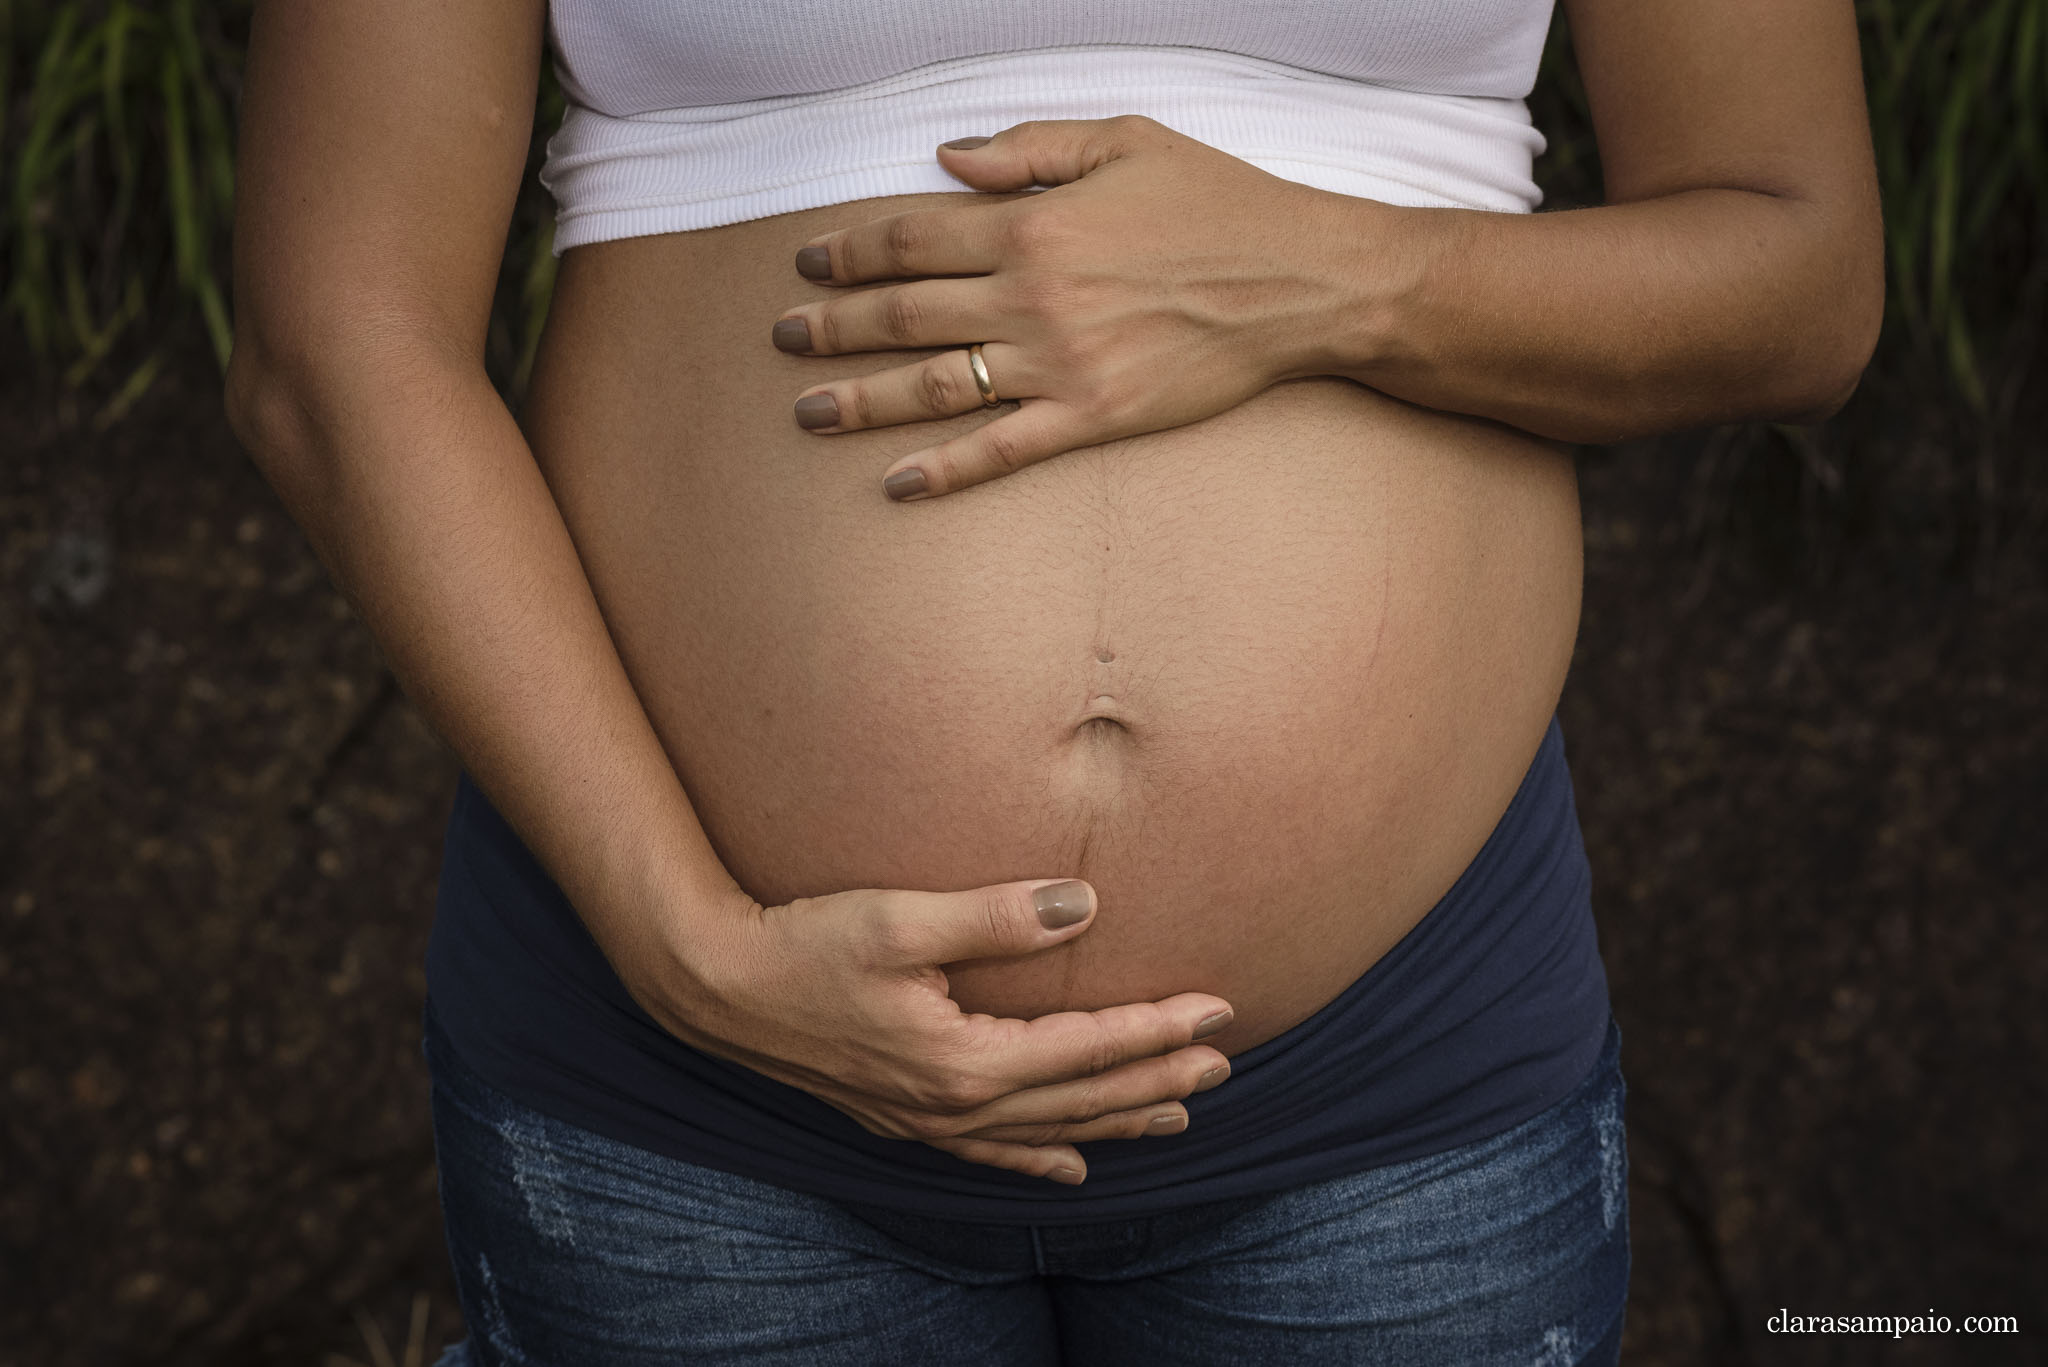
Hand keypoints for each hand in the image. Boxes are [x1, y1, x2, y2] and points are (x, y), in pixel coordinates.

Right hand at [619, 878, 1233, 1184]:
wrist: (716, 989)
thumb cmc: (805, 943)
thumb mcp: (901, 918)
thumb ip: (997, 916)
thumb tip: (1083, 907)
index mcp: (964, 1061)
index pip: (1087, 1049)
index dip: (1158, 1029)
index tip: (1219, 1009)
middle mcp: (953, 1106)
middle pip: (1081, 1099)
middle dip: (1158, 1081)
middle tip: (1226, 1063)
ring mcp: (926, 1121)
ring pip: (1047, 1132)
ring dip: (1117, 1122)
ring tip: (1180, 1117)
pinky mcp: (902, 1118)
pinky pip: (990, 1153)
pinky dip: (1040, 1160)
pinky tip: (1074, 1166)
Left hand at [773, 116, 1357, 499]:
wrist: (1302, 281)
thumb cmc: (1219, 202)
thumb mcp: (1125, 140)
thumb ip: (1028, 149)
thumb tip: (944, 158)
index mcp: (1032, 226)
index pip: (910, 239)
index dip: (850, 250)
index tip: (809, 262)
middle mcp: (1031, 298)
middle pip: (903, 313)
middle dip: (832, 326)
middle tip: (781, 338)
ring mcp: (1057, 365)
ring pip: (933, 385)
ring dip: (860, 399)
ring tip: (806, 410)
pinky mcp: (1091, 418)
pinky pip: (1000, 450)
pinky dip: (944, 470)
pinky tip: (897, 484)